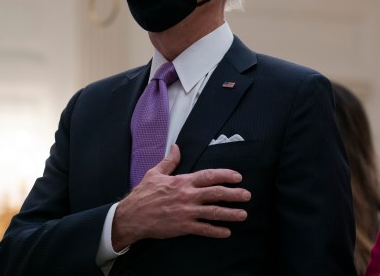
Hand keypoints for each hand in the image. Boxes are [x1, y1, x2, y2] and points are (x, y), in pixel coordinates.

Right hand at [111, 144, 250, 249]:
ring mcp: (186, 212)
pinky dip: (216, 231)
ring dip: (230, 213)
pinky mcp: (183, 226)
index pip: (209, 176)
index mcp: (183, 181)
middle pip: (216, 193)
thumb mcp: (155, 173)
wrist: (133, 216)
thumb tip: (176, 147)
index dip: (225, 175)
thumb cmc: (143, 194)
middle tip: (247, 195)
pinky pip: (203, 229)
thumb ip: (169, 161)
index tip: (238, 177)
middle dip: (234, 194)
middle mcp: (188, 195)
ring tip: (243, 214)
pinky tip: (226, 232)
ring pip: (213, 212)